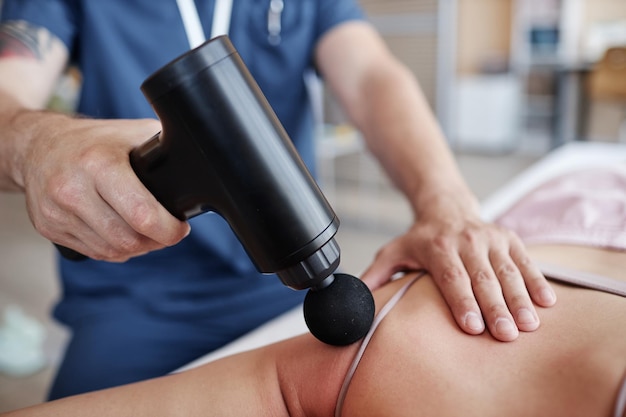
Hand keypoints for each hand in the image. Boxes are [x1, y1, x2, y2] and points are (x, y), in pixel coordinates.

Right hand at [18, 114, 189, 260]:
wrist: (37, 145)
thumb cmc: (95, 139)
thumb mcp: (133, 134)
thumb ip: (165, 149)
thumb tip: (202, 165)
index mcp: (99, 163)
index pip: (142, 215)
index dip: (169, 230)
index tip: (180, 227)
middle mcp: (73, 189)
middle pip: (128, 240)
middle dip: (156, 241)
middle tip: (167, 231)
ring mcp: (57, 212)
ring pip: (112, 251)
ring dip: (138, 248)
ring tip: (147, 232)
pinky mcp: (48, 228)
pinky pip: (94, 253)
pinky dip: (115, 249)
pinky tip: (123, 233)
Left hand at [360, 204, 556, 341]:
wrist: (446, 207)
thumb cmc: (420, 238)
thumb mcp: (393, 252)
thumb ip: (376, 275)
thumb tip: (353, 297)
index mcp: (437, 248)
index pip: (452, 278)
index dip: (462, 302)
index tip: (473, 327)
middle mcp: (466, 241)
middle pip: (483, 279)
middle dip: (495, 308)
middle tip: (506, 334)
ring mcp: (490, 239)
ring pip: (508, 272)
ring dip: (520, 299)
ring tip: (529, 325)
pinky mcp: (509, 238)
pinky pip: (526, 261)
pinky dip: (537, 281)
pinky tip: (547, 302)